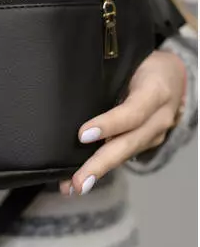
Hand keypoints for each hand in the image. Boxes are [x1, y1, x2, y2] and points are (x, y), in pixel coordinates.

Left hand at [60, 50, 186, 195]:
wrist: (172, 76)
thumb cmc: (144, 64)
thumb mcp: (132, 59)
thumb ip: (110, 72)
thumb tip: (73, 85)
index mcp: (156, 91)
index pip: (133, 112)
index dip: (109, 124)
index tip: (82, 135)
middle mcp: (159, 117)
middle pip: (129, 143)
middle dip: (101, 164)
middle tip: (78, 181)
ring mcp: (155, 133)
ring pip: (126, 154)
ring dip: (98, 171)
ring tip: (73, 187)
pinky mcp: (147, 142)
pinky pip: (123, 155)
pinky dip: (101, 168)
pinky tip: (80, 180)